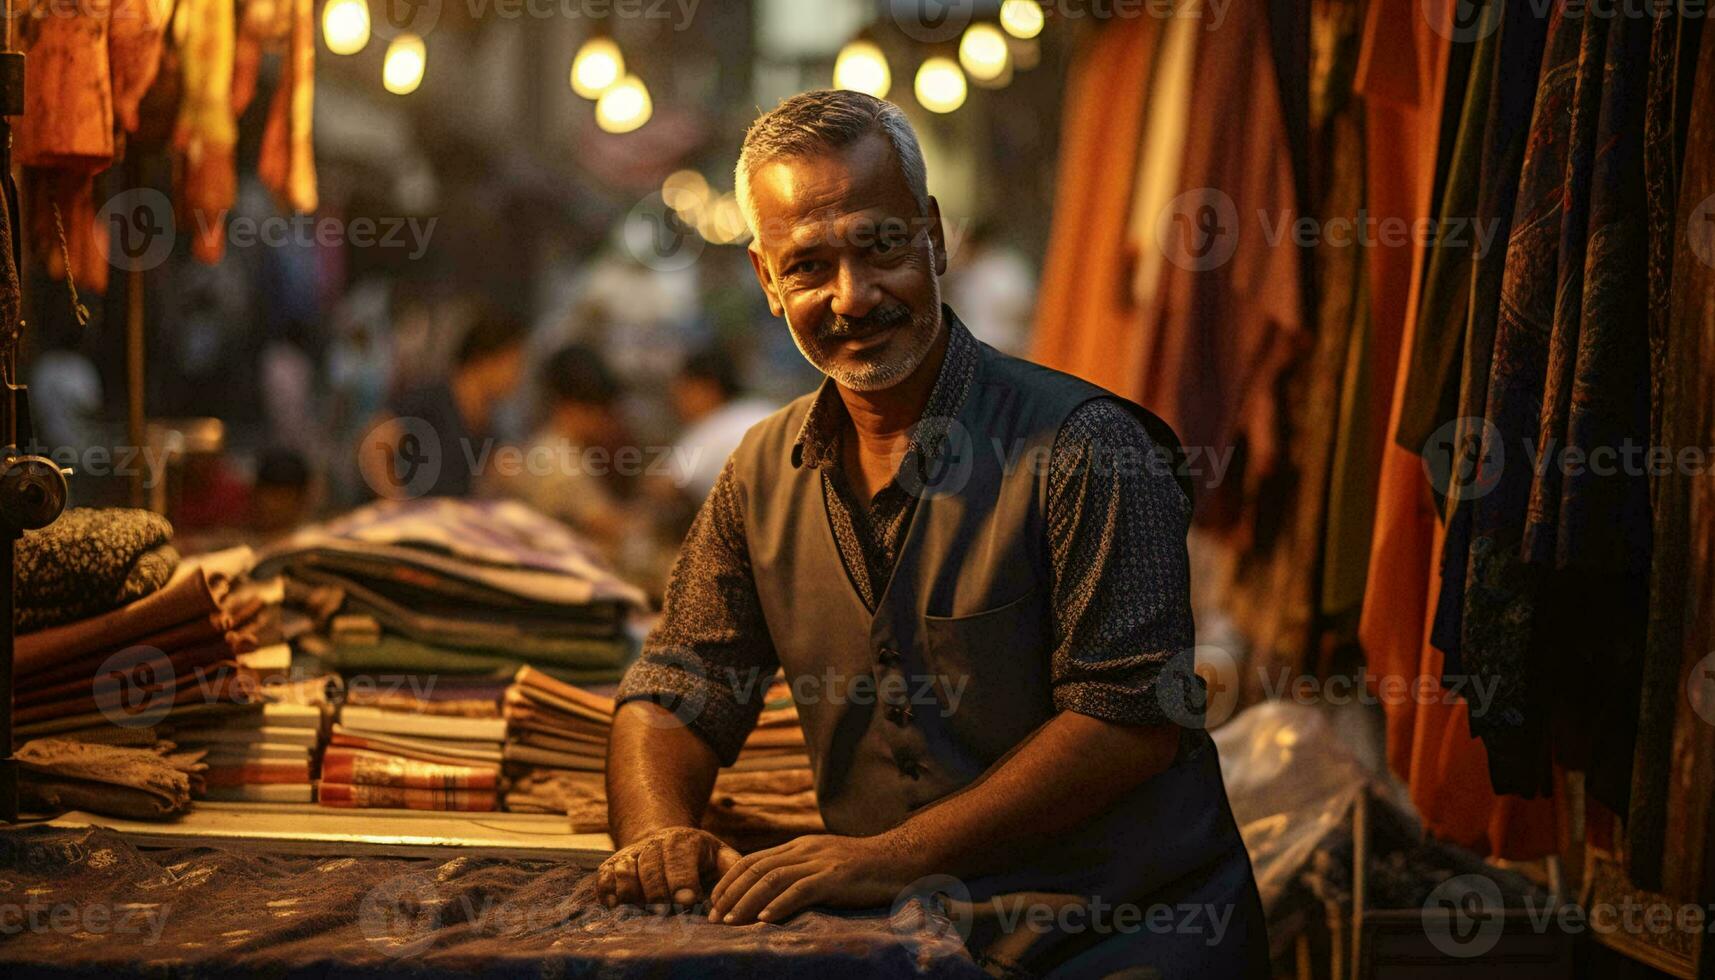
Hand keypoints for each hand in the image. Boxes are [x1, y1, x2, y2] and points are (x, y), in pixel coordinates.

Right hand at [596, 827, 740, 909]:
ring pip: (626, 868)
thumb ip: (733, 872)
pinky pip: (605, 875)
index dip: (683, 879)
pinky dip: (607, 889)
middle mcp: (656, 842)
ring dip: (631, 890)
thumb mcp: (722, 857)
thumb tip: (739, 896)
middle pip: (651, 865)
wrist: (667, 839)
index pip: (681, 858)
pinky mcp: (614, 863)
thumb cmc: (701, 858)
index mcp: (686, 841)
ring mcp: (633, 852)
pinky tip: (614, 906)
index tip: (687, 900)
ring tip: (638, 910)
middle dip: (656, 890)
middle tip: (662, 910)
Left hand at [707, 831, 927, 925]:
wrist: (900, 860)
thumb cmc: (862, 869)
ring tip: (731, 921)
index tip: (714, 902)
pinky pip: (802, 889)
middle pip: (757, 868)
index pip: (753, 860)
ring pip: (773, 878)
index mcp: (799, 846)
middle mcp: (805, 850)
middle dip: (731, 893)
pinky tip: (766, 920)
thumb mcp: (824, 864)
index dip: (729, 880)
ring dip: (747, 901)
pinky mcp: (836, 876)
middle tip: (714, 917)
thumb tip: (769, 895)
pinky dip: (780, 905)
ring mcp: (820, 861)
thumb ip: (799, 873)